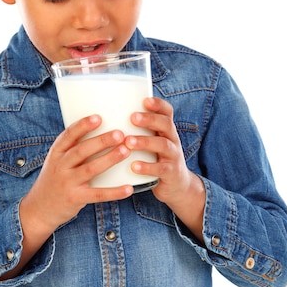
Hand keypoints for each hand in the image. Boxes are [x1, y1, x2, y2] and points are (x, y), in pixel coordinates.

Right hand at [24, 114, 132, 230]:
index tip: (98, 117)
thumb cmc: (55, 179)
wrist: (39, 209)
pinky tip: (128, 188)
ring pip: (90, 169)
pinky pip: (97, 194)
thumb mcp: (57, 161)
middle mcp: (60, 166)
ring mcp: (67, 183)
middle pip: (81, 150)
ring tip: (125, 151)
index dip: (83, 126)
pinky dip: (114, 192)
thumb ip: (73, 148)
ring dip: (109, 159)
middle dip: (101, 141)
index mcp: (56, 153)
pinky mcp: (76, 198)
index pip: (68, 135)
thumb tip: (102, 131)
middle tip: (119, 134)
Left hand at [125, 97, 205, 240]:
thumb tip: (109, 114)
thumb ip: (139, 130)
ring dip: (145, 142)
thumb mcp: (153, 142)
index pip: (167, 112)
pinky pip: (161, 169)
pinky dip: (147, 167)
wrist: (177, 186)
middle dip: (149, 120)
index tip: (144, 100)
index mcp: (166, 130)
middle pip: (165, 124)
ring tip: (128, 142)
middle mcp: (172, 139)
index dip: (158, 104)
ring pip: (163, 145)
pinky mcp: (170, 173)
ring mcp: (173, 156)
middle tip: (132, 117)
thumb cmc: (156, 159)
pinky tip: (134, 166)